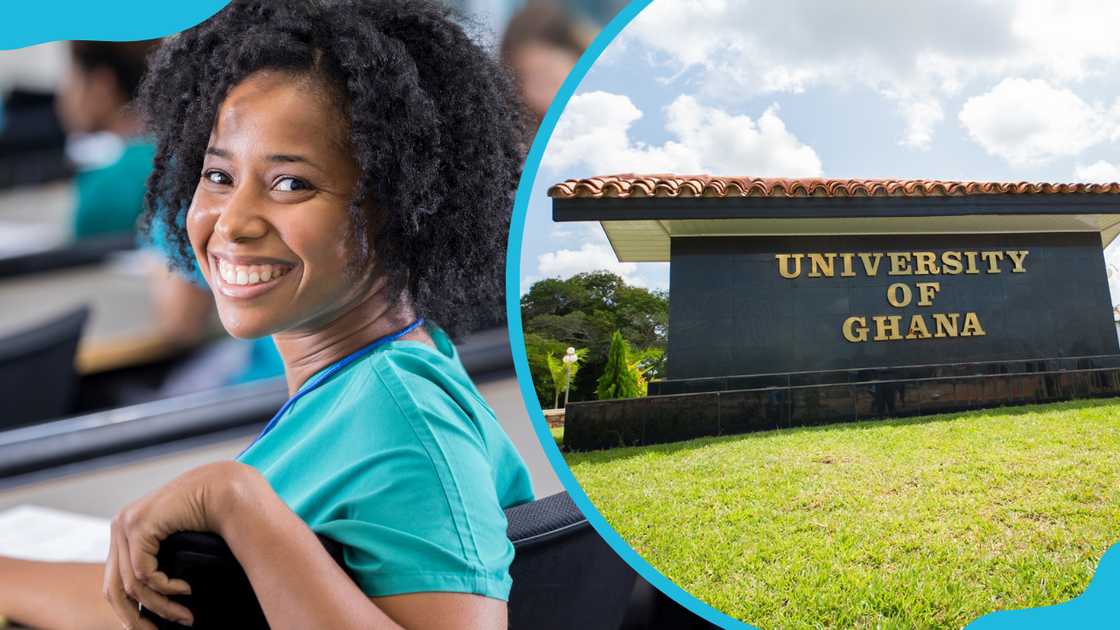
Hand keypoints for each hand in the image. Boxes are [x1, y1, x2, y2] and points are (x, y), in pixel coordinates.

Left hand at [103, 461, 257, 628]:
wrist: (226, 489)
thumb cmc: (211, 514)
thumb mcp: (178, 544)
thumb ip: (162, 563)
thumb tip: (156, 602)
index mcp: (127, 531)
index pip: (114, 581)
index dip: (128, 610)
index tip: (150, 628)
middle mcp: (120, 527)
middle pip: (112, 589)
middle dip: (135, 618)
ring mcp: (125, 525)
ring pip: (132, 585)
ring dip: (161, 606)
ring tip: (185, 615)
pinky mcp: (138, 526)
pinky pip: (144, 573)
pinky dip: (165, 588)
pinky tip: (186, 589)